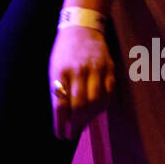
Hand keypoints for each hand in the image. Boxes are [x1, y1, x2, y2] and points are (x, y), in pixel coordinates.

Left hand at [49, 25, 114, 140]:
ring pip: (95, 102)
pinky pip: (108, 94)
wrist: (82, 28)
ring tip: (83, 125)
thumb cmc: (64, 52)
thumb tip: (64, 118)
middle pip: (79, 105)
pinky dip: (102, 107)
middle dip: (76, 125)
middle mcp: (78, 70)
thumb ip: (59, 90)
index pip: (60, 104)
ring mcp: (96, 69)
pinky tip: (95, 112)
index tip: (60, 135)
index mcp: (61, 71)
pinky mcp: (109, 68)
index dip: (60, 123)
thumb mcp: (55, 68)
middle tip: (72, 134)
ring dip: (89, 118)